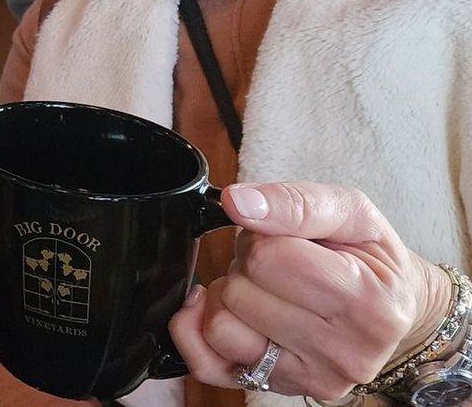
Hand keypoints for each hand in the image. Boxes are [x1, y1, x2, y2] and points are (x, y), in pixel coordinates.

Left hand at [168, 181, 452, 399]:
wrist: (392, 307)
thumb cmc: (370, 258)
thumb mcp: (351, 214)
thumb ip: (295, 203)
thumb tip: (238, 202)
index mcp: (371, 305)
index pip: (270, 258)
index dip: (263, 238)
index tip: (286, 241)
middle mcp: (346, 353)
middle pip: (241, 293)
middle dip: (247, 267)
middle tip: (276, 266)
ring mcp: (312, 378)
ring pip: (220, 328)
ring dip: (228, 298)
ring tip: (262, 290)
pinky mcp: (279, 390)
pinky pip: (206, 363)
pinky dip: (198, 331)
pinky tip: (224, 310)